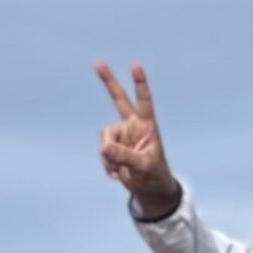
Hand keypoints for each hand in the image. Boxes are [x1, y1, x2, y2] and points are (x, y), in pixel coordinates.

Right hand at [95, 61, 180, 219]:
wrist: (148, 188)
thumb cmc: (154, 175)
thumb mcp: (143, 167)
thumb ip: (124, 155)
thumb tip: (103, 147)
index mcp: (147, 126)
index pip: (144, 101)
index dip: (140, 84)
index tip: (136, 66)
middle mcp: (132, 126)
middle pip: (119, 99)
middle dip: (108, 82)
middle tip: (98, 64)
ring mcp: (121, 136)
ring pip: (105, 138)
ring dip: (110, 156)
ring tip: (123, 168)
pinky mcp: (112, 148)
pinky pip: (102, 153)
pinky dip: (108, 165)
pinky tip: (119, 172)